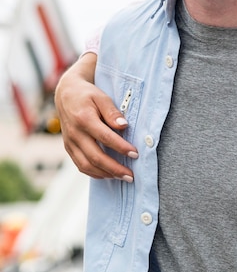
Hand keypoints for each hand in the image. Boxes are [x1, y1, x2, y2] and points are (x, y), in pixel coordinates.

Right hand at [55, 53, 137, 180]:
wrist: (66, 94)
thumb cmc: (87, 95)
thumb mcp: (102, 97)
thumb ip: (112, 112)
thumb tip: (124, 126)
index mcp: (84, 119)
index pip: (105, 137)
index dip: (121, 147)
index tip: (135, 154)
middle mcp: (74, 134)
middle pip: (95, 157)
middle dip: (114, 168)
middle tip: (131, 175)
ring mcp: (69, 143)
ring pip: (86, 165)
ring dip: (105, 174)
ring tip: (122, 177)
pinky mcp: (68, 148)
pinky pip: (80, 165)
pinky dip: (94, 173)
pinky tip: (108, 174)